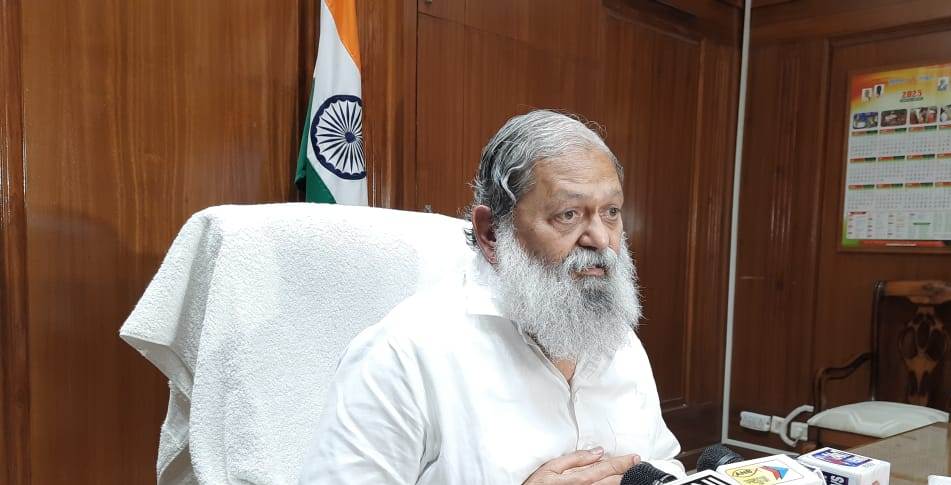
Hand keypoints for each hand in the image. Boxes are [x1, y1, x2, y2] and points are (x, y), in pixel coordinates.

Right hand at [523, 447, 639, 484]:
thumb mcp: (551, 467)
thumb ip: (575, 459)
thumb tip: (597, 452)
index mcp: (577, 479)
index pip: (606, 468)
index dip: (622, 463)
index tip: (635, 458)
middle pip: (612, 481)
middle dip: (626, 472)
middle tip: (637, 465)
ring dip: (621, 481)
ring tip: (629, 474)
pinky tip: (616, 483)